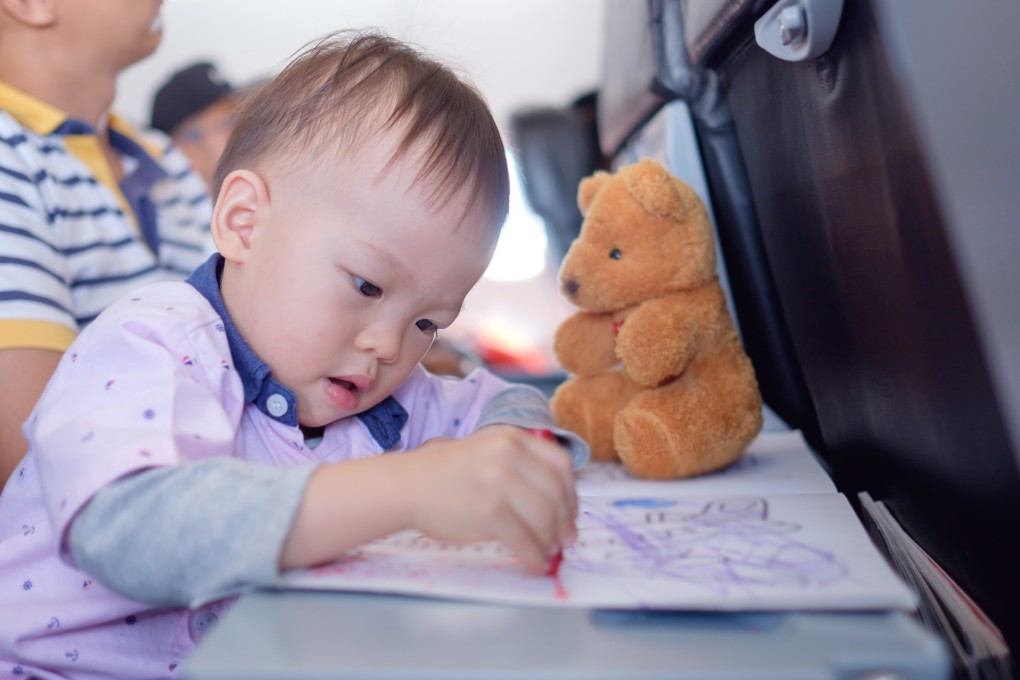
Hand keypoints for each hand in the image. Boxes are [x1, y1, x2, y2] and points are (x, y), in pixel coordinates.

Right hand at [402, 426, 576, 573]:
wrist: (408, 486)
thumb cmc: (447, 474)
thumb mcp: (488, 450)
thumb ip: (521, 465)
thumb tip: (560, 501)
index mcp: (511, 438)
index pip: (560, 464)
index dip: (571, 491)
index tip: (570, 510)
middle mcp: (508, 456)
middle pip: (556, 493)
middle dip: (565, 521)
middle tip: (565, 538)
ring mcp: (498, 483)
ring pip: (545, 518)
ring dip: (551, 540)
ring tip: (548, 550)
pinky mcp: (488, 513)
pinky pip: (525, 540)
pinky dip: (535, 555)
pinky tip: (534, 562)